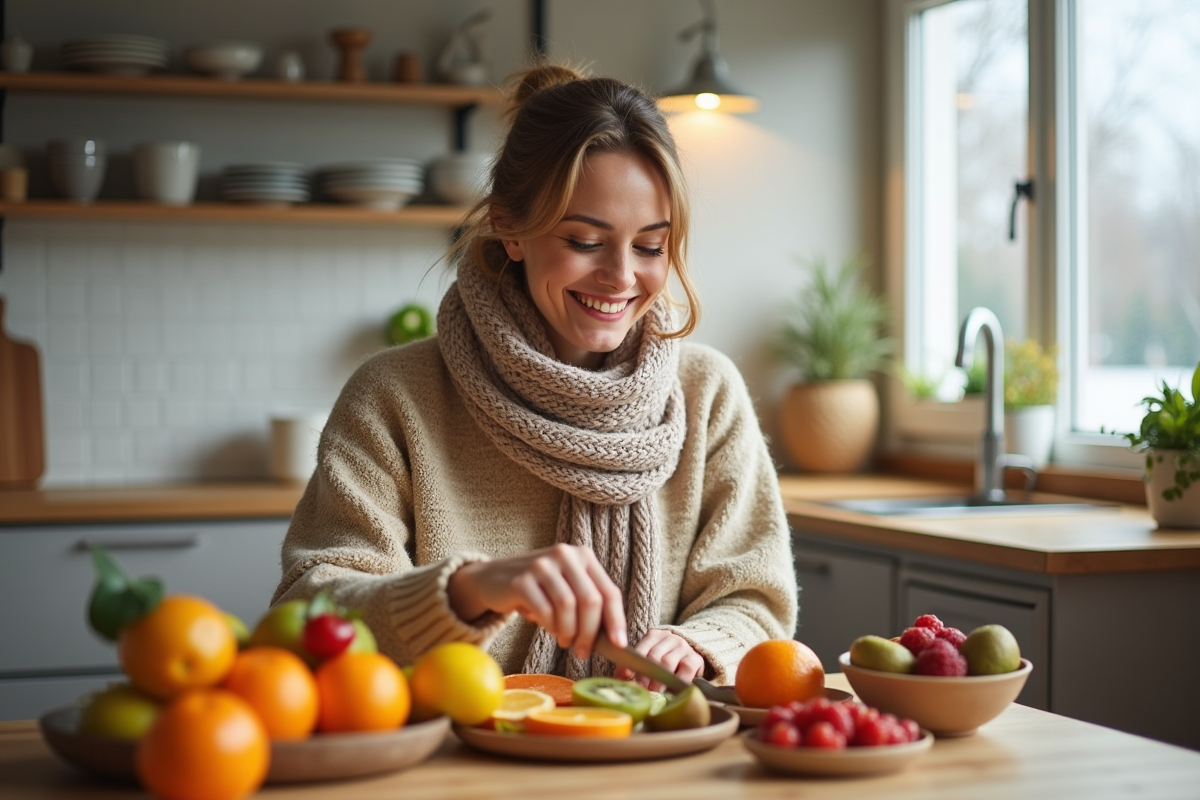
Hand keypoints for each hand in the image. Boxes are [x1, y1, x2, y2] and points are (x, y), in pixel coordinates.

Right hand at [447, 543, 627, 656]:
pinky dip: (549, 626)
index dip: (616, 620)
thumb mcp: (567, 589)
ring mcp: (542, 565)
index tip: (619, 644)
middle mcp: (565, 555)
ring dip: (568, 632)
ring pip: (567, 606)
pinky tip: (548, 629)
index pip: (609, 591)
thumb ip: (588, 606)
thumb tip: (613, 640)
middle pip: (590, 600)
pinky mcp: (521, 579)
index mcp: (583, 556)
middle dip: (590, 632)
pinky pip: (544, 610)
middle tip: (583, 651)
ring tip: (564, 640)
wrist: (494, 579)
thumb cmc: (538, 590)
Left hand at [613, 629, 704, 691]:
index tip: (625, 677)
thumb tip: (620, 678)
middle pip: (653, 656)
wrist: (690, 658)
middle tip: (640, 690)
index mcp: (654, 635)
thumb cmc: (664, 662)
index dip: (631, 664)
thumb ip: (635, 667)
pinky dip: (676, 681)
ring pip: (667, 662)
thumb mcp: (649, 660)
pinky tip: (671, 690)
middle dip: (645, 676)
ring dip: (658, 681)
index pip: (640, 648)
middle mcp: (669, 638)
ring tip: (653, 693)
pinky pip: (685, 669)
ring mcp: (683, 647)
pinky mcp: (695, 658)